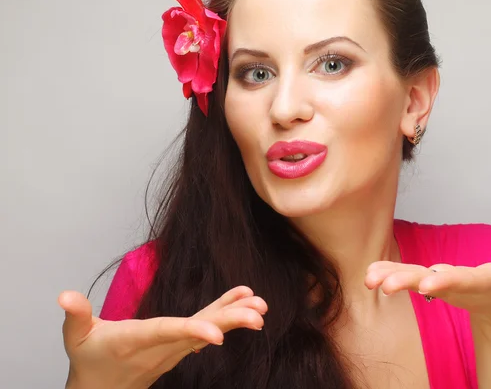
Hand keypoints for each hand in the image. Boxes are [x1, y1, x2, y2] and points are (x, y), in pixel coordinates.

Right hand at [59, 286, 266, 388]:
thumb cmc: (89, 359)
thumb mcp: (76, 336)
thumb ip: (76, 314)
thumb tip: (64, 295)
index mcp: (136, 340)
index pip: (167, 333)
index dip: (192, 330)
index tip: (219, 335)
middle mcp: (161, 346)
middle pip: (198, 331)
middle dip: (230, 322)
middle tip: (259, 314)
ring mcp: (173, 347)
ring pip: (208, 328)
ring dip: (235, 315)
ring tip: (261, 305)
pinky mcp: (179, 345)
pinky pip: (206, 326)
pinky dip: (225, 312)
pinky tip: (244, 298)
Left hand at [364, 241, 490, 318]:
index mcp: (483, 284)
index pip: (463, 281)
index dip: (446, 282)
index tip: (427, 284)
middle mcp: (459, 287)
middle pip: (432, 284)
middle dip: (408, 282)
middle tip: (385, 286)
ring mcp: (444, 285)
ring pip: (416, 280)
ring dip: (392, 278)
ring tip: (369, 279)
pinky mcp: (434, 281)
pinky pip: (410, 276)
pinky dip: (391, 273)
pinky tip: (371, 273)